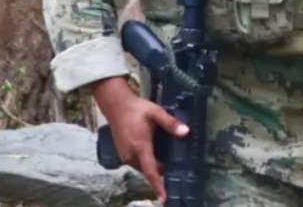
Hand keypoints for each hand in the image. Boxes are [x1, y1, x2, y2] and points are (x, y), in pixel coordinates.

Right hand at [92, 76, 188, 203]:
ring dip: (154, 166)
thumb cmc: (137, 109)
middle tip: (178, 169)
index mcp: (140, 147)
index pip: (151, 171)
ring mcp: (125, 156)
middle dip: (161, 173)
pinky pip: (139, 163)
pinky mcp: (123, 154)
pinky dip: (148, 162)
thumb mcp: (156, 113)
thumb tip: (186, 132)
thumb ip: (171, 123)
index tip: (163, 199)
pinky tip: (157, 152)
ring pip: (144, 167)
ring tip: (169, 159)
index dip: (158, 186)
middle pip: (149, 170)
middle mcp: (131, 155)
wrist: (116, 105)